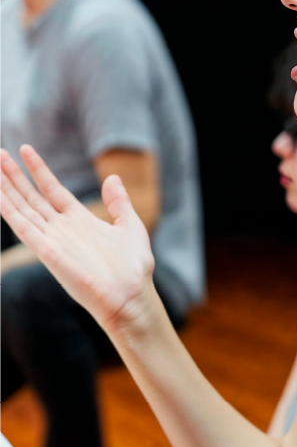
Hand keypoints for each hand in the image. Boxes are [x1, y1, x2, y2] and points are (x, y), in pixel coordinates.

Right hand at [0, 146, 154, 331]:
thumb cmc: (133, 268)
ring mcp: (53, 239)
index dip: (39, 171)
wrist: (130, 296)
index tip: (26, 150)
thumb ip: (119, 202)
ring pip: (23, 208)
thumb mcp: (130, 226)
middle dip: (14, 175)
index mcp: (80, 221)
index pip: (53, 190)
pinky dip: (9, 210)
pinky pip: (23, 227)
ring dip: (6, 188)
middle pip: (32, 196)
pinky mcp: (47, 252)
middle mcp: (63, 228)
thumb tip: (113, 177)